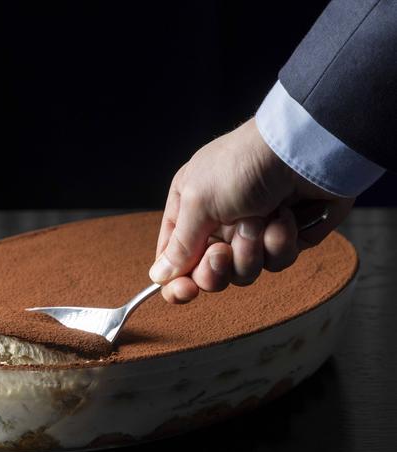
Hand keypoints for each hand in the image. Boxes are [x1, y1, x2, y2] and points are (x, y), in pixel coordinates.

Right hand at [150, 118, 353, 303]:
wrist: (303, 149)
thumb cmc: (242, 165)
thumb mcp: (199, 202)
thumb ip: (179, 245)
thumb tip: (158, 276)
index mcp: (189, 208)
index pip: (174, 257)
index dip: (176, 280)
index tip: (185, 292)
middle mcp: (218, 222)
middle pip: (209, 273)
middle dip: (217, 268)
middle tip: (222, 254)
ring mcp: (253, 231)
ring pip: (245, 272)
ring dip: (252, 250)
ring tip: (260, 220)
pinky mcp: (285, 238)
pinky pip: (276, 262)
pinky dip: (281, 242)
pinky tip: (285, 216)